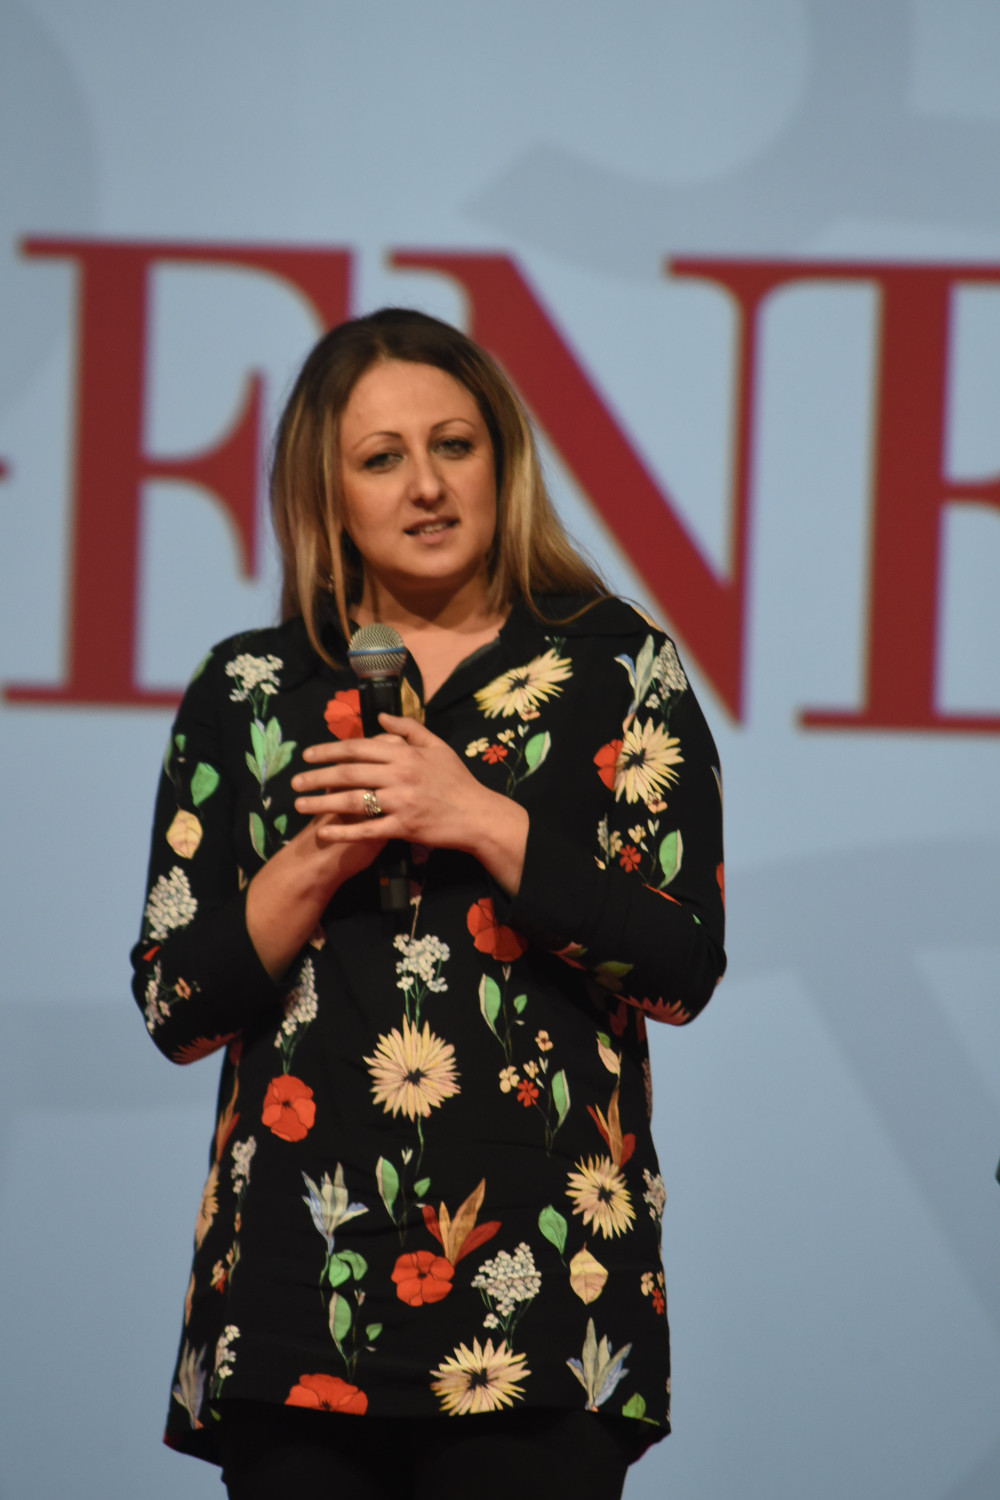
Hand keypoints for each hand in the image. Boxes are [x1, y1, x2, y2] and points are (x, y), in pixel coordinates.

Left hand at [291, 713, 527, 892]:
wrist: (477, 815)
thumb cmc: (457, 781)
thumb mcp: (438, 746)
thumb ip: (408, 728)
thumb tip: (379, 716)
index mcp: (405, 753)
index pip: (358, 747)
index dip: (329, 750)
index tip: (308, 755)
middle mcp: (399, 775)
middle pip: (349, 773)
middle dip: (317, 776)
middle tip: (295, 781)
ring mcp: (401, 802)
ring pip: (352, 801)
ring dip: (322, 803)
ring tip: (300, 804)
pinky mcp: (403, 828)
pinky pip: (367, 830)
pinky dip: (344, 832)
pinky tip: (325, 833)